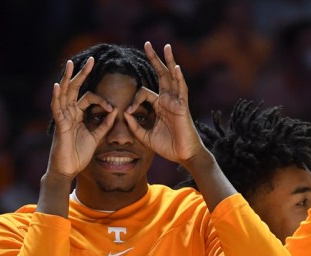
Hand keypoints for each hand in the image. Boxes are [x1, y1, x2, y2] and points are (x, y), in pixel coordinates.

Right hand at [48, 57, 115, 178]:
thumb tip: (116, 112)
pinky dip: (57, 96)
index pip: (89, 98)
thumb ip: (104, 125)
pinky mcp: (60, 126)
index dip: (102, 101)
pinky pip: (57, 109)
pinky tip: (58, 86)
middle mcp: (69, 113)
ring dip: (68, 78)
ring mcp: (63, 118)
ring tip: (70, 64)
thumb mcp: (96, 137)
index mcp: (77, 114)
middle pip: (75, 88)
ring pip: (64, 94)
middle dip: (82, 74)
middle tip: (90, 59)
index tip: (113, 109)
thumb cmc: (79, 154)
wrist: (68, 170)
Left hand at [125, 42, 204, 164]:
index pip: (144, 93)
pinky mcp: (183, 107)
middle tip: (147, 44)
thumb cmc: (168, 147)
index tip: (129, 112)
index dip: (134, 100)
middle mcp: (168, 100)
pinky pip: (181, 89)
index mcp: (159, 106)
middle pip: (161, 74)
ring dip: (169, 61)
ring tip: (166, 46)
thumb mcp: (146, 137)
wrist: (184, 156)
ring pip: (172, 77)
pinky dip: (179, 78)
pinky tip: (176, 67)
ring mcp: (176, 102)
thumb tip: (125, 114)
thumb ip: (135, 126)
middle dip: (154, 59)